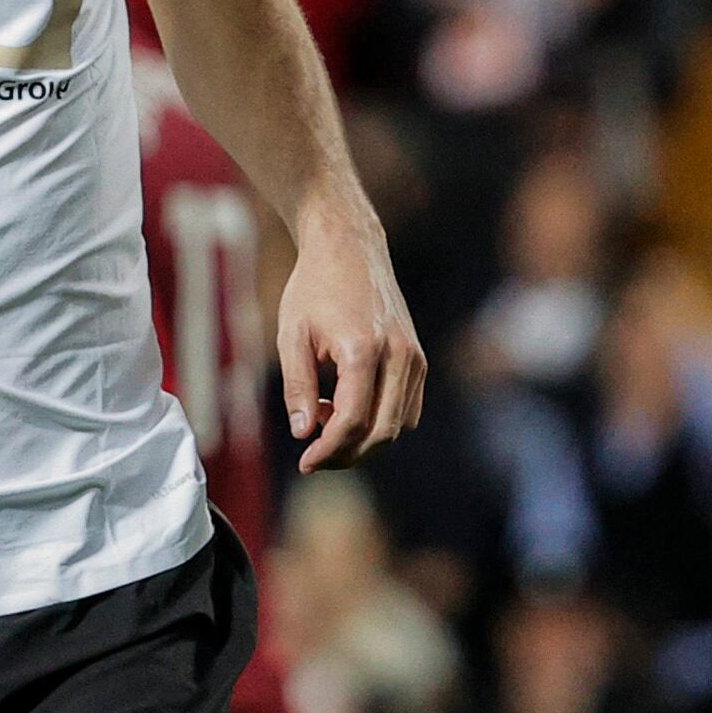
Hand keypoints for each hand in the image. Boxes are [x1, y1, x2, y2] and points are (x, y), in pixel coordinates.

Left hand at [279, 210, 424, 470]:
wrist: (350, 249)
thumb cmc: (314, 289)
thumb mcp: (291, 335)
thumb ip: (297, 386)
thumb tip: (303, 433)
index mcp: (364, 351)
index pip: (352, 422)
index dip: (328, 450)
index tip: (305, 463)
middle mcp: (399, 357)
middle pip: (382, 433)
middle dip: (347, 454)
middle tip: (313, 456)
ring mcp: (415, 359)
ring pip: (399, 425)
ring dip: (364, 439)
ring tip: (323, 419)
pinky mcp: (419, 359)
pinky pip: (407, 409)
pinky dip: (380, 421)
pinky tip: (344, 406)